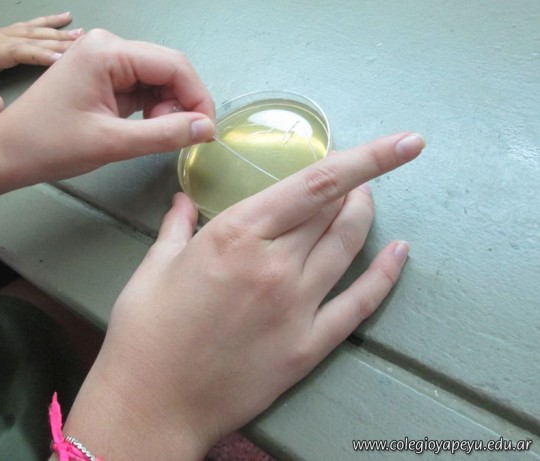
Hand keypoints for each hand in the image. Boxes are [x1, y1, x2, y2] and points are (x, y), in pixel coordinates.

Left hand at [0, 13, 82, 113]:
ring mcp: (3, 33)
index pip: (21, 53)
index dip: (43, 55)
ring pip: (37, 31)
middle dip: (61, 43)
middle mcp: (0, 39)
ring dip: (61, 32)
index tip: (67, 61)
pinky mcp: (5, 32)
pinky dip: (49, 21)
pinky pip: (31, 25)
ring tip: (84, 34)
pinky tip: (65, 17)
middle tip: (87, 47)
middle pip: (35, 39)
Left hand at [0, 29, 215, 185]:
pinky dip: (151, 109)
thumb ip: (164, 133)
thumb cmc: (51, 145)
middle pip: (167, 69)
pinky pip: (140, 87)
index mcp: (108, 50)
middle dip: (181, 103)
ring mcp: (104, 59)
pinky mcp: (101, 75)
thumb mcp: (112, 143)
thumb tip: (207, 128)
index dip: (198, 97)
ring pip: (157, 79)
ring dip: (166, 108)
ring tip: (154, 136)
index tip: (206, 133)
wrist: (5, 153)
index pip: (174, 64)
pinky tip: (145, 129)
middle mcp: (108, 45)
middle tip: (179, 138)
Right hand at [66, 132, 424, 459]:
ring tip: (367, 199)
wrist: (152, 404)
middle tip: (356, 175)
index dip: (365, 157)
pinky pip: (358, 304)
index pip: (314, 184)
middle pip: (334, 211)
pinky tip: (399, 254)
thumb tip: (183, 199)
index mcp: (235, 235)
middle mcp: (275, 264)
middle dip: (356, 185)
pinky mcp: (308, 346)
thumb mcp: (154, 267)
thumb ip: (177, 226)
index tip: (403, 142)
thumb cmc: (144, 332)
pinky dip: (384, 276)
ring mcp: (298, 307)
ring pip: (348, 246)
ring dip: (364, 217)